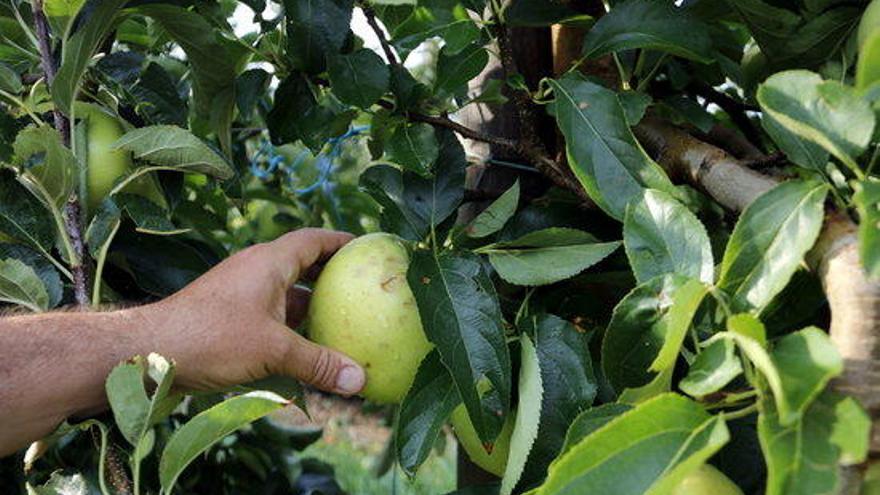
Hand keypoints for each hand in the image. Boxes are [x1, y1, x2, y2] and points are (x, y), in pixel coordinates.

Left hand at [138, 228, 364, 395]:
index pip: (314, 240)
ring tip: (341, 322)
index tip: (367, 249)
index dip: (342, 242)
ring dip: (311, 306)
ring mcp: (241, 293)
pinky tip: (305, 350)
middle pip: (303, 265)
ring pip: (286, 294)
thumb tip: (359, 381)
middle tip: (361, 288)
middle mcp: (256, 270)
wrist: (148, 352)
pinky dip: (291, 327)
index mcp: (269, 261)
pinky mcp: (229, 316)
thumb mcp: (273, 350)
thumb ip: (318, 364)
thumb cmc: (211, 338)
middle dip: (331, 276)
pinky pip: (271, 314)